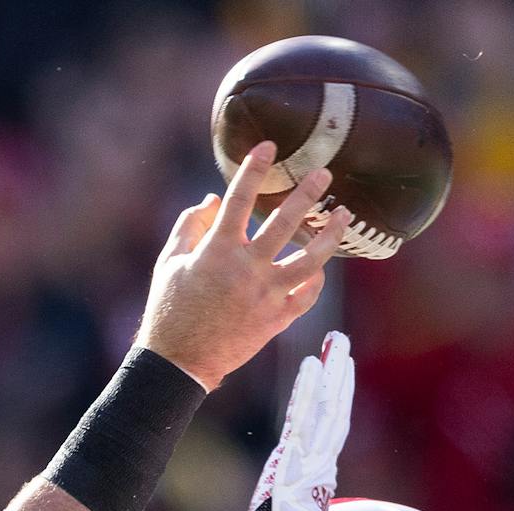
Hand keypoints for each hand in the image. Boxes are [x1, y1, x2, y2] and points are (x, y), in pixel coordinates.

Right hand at [136, 142, 349, 390]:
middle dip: (308, 193)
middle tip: (325, 174)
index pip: (239, 198)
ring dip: (331, 235)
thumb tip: (212, 199)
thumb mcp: (169, 263)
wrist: (180, 362)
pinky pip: (307, 295)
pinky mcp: (276, 319)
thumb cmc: (170, 310)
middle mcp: (247, 268)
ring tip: (344, 216)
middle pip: (286, 221)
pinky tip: (320, 268)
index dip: (254, 168)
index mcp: (217, 249)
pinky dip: (315, 279)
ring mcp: (266, 294)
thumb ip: (189, 226)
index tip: (268, 146)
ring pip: (311, 259)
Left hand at [242, 331, 353, 510]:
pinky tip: (312, 364)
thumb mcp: (292, 509)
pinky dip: (309, 389)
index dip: (338, 394)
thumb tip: (299, 495)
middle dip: (340, 373)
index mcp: (319, 468)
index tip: (342, 369)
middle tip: (342, 343)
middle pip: (334, 406)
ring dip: (332, 372)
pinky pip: (304, 414)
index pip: (332, 422)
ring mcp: (311, 453)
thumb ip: (298, 494)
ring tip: (336, 344)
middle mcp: (320, 456)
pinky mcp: (298, 453)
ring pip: (326, 405)